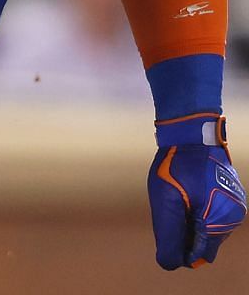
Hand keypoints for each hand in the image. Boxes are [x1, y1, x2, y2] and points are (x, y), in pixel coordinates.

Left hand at [149, 114, 246, 268]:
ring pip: (208, 230)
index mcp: (220, 220)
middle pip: (204, 244)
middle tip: (173, 206)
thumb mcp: (166, 201)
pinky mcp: (230, 198)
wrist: (192, 135)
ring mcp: (234, 207)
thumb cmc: (176, 166)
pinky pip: (212, 216)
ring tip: (180, 196)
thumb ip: (169, 234)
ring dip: (190, 222)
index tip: (168, 229)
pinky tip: (187, 196)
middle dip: (184, 233)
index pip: (199, 254)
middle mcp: (233, 217)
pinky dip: (197, 213)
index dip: (179, 249)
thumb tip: (169, 264)